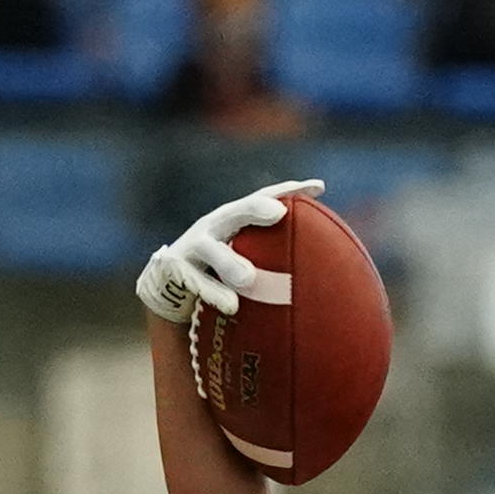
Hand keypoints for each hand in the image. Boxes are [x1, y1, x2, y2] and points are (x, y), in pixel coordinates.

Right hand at [135, 179, 319, 324]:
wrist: (169, 285)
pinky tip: (232, 306)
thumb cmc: (220, 272)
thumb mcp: (247, 259)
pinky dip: (212, 292)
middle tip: (279, 213)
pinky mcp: (174, 269)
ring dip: (229, 262)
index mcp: (236, 219)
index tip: (318, 188)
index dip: (289, 191)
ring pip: (211, 249)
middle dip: (256, 209)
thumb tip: (325, 273)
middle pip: (235, 212)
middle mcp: (214, 226)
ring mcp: (192, 247)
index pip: (264, 199)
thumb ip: (274, 259)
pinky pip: (194, 282)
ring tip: (249, 279)